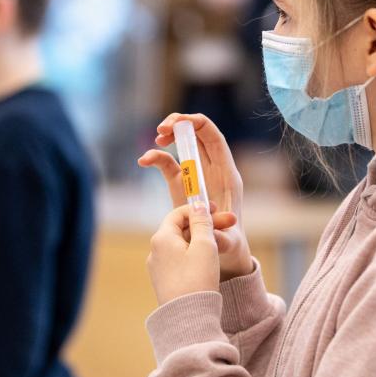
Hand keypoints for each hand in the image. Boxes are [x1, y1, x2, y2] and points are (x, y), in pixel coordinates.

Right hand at [139, 113, 253, 281]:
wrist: (225, 252)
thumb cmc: (231, 245)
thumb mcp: (228, 242)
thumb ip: (219, 237)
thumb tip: (207, 230)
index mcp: (226, 174)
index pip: (213, 138)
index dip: (196, 124)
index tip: (176, 125)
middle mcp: (212, 169)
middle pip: (197, 133)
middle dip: (179, 124)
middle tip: (161, 130)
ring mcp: (197, 175)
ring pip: (183, 144)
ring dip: (168, 135)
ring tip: (156, 140)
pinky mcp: (183, 185)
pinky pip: (170, 164)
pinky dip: (157, 158)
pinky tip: (144, 160)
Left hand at [148, 203, 221, 305]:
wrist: (188, 319)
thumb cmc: (197, 279)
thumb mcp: (204, 245)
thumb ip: (202, 222)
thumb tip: (197, 206)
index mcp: (161, 238)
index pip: (179, 214)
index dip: (199, 209)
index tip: (218, 210)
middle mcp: (155, 252)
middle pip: (182, 229)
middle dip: (206, 225)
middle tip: (231, 224)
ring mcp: (159, 268)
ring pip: (183, 245)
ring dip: (203, 240)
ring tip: (223, 243)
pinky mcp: (166, 282)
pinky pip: (181, 261)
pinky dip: (196, 255)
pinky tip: (211, 260)